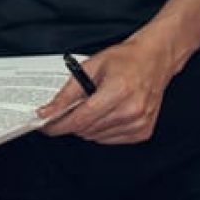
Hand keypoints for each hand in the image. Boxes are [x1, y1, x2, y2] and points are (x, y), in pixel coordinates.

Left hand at [37, 36, 180, 144]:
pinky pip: (110, 140)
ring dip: (85, 127)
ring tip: (89, 107)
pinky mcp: (143, 131)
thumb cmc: (124, 60)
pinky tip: (102, 115)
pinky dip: (100, 131)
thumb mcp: (90, 67)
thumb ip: (67, 93)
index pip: (81, 118)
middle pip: (87, 129)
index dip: (59, 125)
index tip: (45, 126)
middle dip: (69, 123)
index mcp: (118, 91)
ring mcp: (139, 123)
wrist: (153, 60)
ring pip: (96, 137)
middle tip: (62, 113)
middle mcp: (131, 110)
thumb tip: (48, 111)